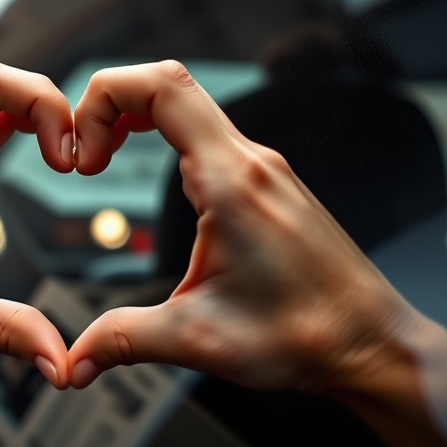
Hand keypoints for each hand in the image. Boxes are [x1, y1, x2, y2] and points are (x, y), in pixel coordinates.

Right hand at [67, 61, 424, 391]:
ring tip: (105, 163)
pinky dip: (167, 138)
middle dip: (111, 106)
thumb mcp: (198, 339)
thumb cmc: (307, 334)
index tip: (83, 155)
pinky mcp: (270, 185)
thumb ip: (124, 340)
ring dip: (137, 120)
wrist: (372, 344)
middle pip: (169, 85)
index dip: (104, 100)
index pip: (161, 88)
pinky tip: (158, 177)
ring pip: (191, 107)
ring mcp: (265, 170)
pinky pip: (210, 136)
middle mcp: (252, 162)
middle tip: (87, 157)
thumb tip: (74, 360)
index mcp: (231, 182)